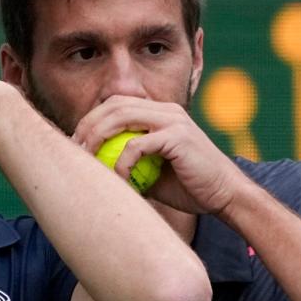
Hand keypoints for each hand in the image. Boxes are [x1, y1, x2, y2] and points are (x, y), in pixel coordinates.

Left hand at [72, 95, 246, 214]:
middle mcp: (166, 110)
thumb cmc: (189, 188)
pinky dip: (123, 161)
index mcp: (161, 113)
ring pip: (122, 117)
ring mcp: (173, 121)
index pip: (117, 104)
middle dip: (89, 125)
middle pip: (115, 105)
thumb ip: (130, 163)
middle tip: (75, 149)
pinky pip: (138, 143)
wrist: (225, 195)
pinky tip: (120, 177)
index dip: (92, 119)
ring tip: (87, 158)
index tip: (76, 143)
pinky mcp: (178, 137)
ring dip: (98, 137)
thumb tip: (96, 170)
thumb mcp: (153, 173)